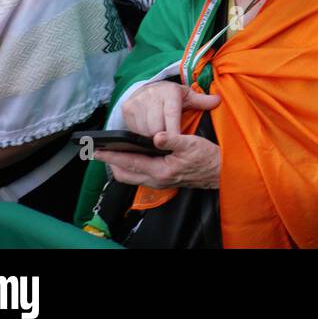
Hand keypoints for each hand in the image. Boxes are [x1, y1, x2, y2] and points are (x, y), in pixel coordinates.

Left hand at [96, 133, 220, 190]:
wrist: (219, 172)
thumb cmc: (207, 157)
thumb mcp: (192, 144)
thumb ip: (173, 140)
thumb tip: (157, 136)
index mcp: (161, 170)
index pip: (130, 162)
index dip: (113, 155)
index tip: (98, 149)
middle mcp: (156, 179)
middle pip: (124, 174)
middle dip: (111, 163)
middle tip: (99, 152)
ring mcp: (159, 182)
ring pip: (130, 177)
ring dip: (119, 166)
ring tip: (111, 154)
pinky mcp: (162, 181)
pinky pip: (139, 176)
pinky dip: (130, 167)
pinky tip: (131, 158)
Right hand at [120, 81, 220, 139]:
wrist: (149, 90)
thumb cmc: (173, 97)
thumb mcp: (188, 97)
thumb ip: (202, 101)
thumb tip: (218, 100)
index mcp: (169, 91)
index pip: (171, 114)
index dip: (174, 131)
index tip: (177, 143)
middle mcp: (151, 94)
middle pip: (155, 126)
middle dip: (162, 138)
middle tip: (168, 147)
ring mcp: (137, 101)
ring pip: (143, 130)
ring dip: (151, 140)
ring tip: (159, 143)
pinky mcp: (126, 108)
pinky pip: (134, 130)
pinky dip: (141, 137)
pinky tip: (148, 138)